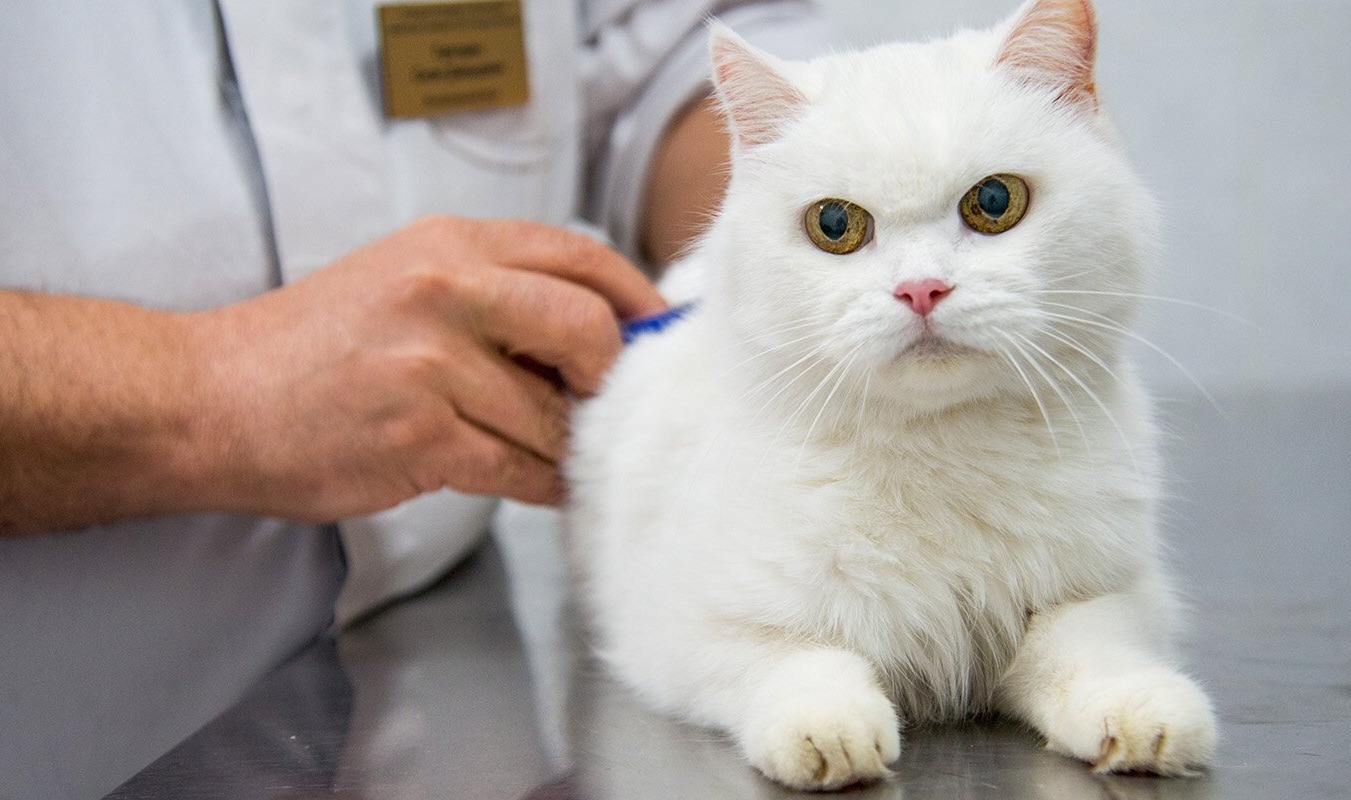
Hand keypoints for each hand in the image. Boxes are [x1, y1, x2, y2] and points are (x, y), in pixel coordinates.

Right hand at [191, 216, 663, 516]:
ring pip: (555, 417)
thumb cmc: (311, 345)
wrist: (208, 400)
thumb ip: (495, 290)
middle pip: (588, 329)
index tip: (657, 332)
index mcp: (449, 243)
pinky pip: (522, 470)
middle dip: (610, 376)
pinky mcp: (422, 438)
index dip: (634, 296)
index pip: (579, 254)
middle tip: (604, 403)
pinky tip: (538, 482)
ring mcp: (434, 366)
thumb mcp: (402, 278)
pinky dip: (544, 484)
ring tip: (552, 453)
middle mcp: (447, 292)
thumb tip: (598, 333)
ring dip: (567, 446)